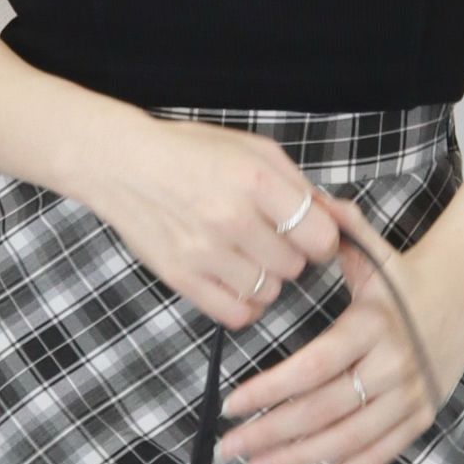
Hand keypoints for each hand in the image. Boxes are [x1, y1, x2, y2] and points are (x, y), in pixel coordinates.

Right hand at [89, 115, 340, 330]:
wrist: (126, 165)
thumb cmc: (194, 152)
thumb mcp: (254, 150)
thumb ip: (298, 185)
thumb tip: (337, 218)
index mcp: (255, 180)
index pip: (320, 235)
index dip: (322, 237)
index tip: (310, 233)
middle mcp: (232, 218)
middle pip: (295, 266)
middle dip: (290, 254)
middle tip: (268, 237)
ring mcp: (205, 252)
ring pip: (269, 292)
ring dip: (266, 279)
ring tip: (246, 254)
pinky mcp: (182, 278)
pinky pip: (236, 314)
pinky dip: (243, 302)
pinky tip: (234, 278)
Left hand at [217, 191, 463, 463]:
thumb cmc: (404, 268)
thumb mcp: (372, 247)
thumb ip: (339, 226)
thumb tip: (308, 201)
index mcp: (374, 323)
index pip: (314, 366)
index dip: (271, 390)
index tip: (231, 404)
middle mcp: (393, 364)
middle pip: (325, 411)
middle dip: (272, 433)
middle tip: (229, 447)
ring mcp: (410, 394)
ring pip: (349, 440)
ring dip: (299, 460)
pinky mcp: (422, 415)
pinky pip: (380, 453)